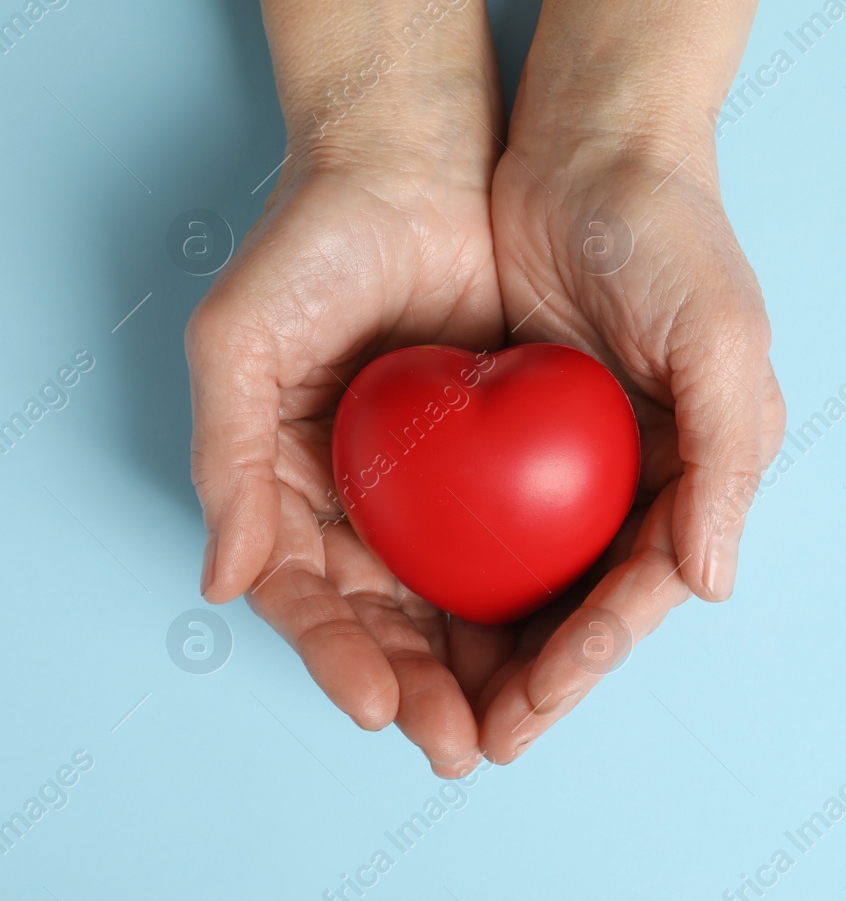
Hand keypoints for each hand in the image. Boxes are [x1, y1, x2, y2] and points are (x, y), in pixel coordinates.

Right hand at [186, 146, 508, 777]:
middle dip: (426, 691)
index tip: (382, 706)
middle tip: (459, 743)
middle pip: (398, 622)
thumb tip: (224, 581)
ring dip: (491, 667)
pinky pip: (532, 541)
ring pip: (469, 600)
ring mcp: (445, 485)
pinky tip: (565, 636)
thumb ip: (227, 459)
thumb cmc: (316, 242)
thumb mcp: (241, 339)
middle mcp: (373, 501)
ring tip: (517, 719)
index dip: (344, 660)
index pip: (318, 602)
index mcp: (299, 490)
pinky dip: (546, 592)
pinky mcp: (516, 457)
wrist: (416, 158)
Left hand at [471, 129, 785, 763]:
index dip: (587, 656)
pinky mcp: (521, 430)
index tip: (524, 711)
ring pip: (534, 575)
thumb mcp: (719, 337)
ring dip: (491, 643)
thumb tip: (709, 583)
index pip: (643, 586)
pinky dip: (458, 570)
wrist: (592, 144)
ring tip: (435, 705)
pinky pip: (488, 517)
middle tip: (471, 740)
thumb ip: (725, 461)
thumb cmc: (670, 235)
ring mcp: (579, 457)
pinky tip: (413, 611)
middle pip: (586, 600)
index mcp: (702, 468)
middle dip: (535, 676)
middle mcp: (645, 475)